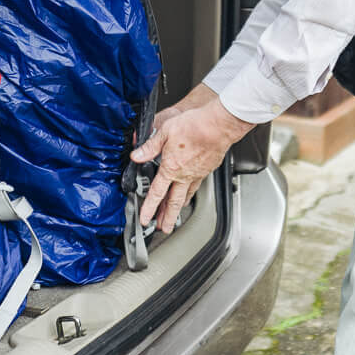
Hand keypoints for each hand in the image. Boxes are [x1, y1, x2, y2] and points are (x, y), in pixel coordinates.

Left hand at [131, 90, 251, 234]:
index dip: (149, 208)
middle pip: (173, 202)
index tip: (145, 218)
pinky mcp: (207, 169)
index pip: (156, 193)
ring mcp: (197, 174)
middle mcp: (184, 175)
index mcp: (171, 167)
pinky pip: (196, 186)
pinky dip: (190, 194)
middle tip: (163, 229)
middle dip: (167, 218)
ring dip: (178, 209)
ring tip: (174, 217)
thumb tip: (136, 155)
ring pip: (186, 196)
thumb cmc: (194, 126)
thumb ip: (149, 146)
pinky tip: (189, 194)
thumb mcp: (164, 132)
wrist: (218, 125)